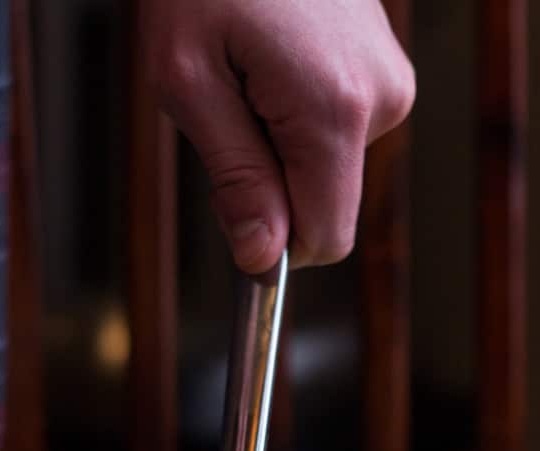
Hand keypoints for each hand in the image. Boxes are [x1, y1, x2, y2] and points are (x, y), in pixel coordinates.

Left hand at [140, 0, 414, 272]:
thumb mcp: (188, 82)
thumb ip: (234, 177)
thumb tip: (262, 257)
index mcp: (333, 111)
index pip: (324, 238)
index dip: (276, 247)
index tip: (235, 220)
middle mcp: (381, 100)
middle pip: (326, 206)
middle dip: (272, 187)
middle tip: (227, 116)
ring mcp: (388, 80)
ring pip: (329, 171)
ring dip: (280, 150)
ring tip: (245, 77)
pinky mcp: (382, 68)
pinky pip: (338, 133)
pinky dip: (297, 120)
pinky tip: (270, 66)